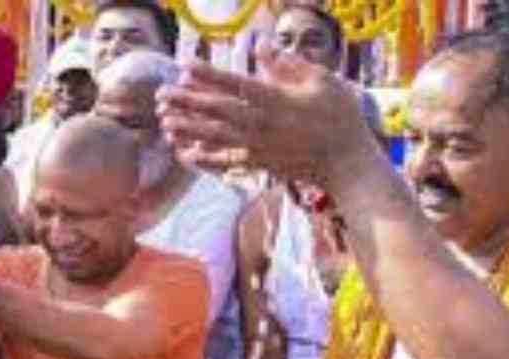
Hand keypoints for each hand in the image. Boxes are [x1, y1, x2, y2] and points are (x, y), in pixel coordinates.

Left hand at [156, 49, 375, 185]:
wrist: (348, 164)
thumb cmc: (341, 118)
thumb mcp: (322, 81)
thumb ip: (288, 63)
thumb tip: (261, 45)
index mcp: (276, 100)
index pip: (234, 85)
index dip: (206, 75)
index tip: (183, 66)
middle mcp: (261, 125)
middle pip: (216, 111)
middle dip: (186, 101)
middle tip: (160, 93)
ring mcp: (258, 147)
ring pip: (215, 136)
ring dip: (187, 127)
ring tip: (164, 120)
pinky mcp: (259, 164)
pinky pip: (225, 160)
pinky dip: (204, 157)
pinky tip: (185, 152)